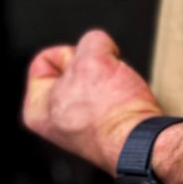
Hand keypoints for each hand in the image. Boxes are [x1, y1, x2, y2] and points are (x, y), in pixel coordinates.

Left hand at [22, 29, 162, 173]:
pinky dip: (125, 95)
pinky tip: (129, 101)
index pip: (46, 60)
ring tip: (120, 91)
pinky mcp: (108, 132)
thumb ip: (92, 41)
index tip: (88, 62)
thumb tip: (100, 45)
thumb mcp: (93, 58)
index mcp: (38, 110)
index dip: (72, 52)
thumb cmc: (112, 112)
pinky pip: (115, 99)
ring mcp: (82, 130)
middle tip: (106, 78)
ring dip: (112, 79)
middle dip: (95, 67)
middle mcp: (57, 123)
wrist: (145, 142)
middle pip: (74, 70)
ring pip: (97, 83)